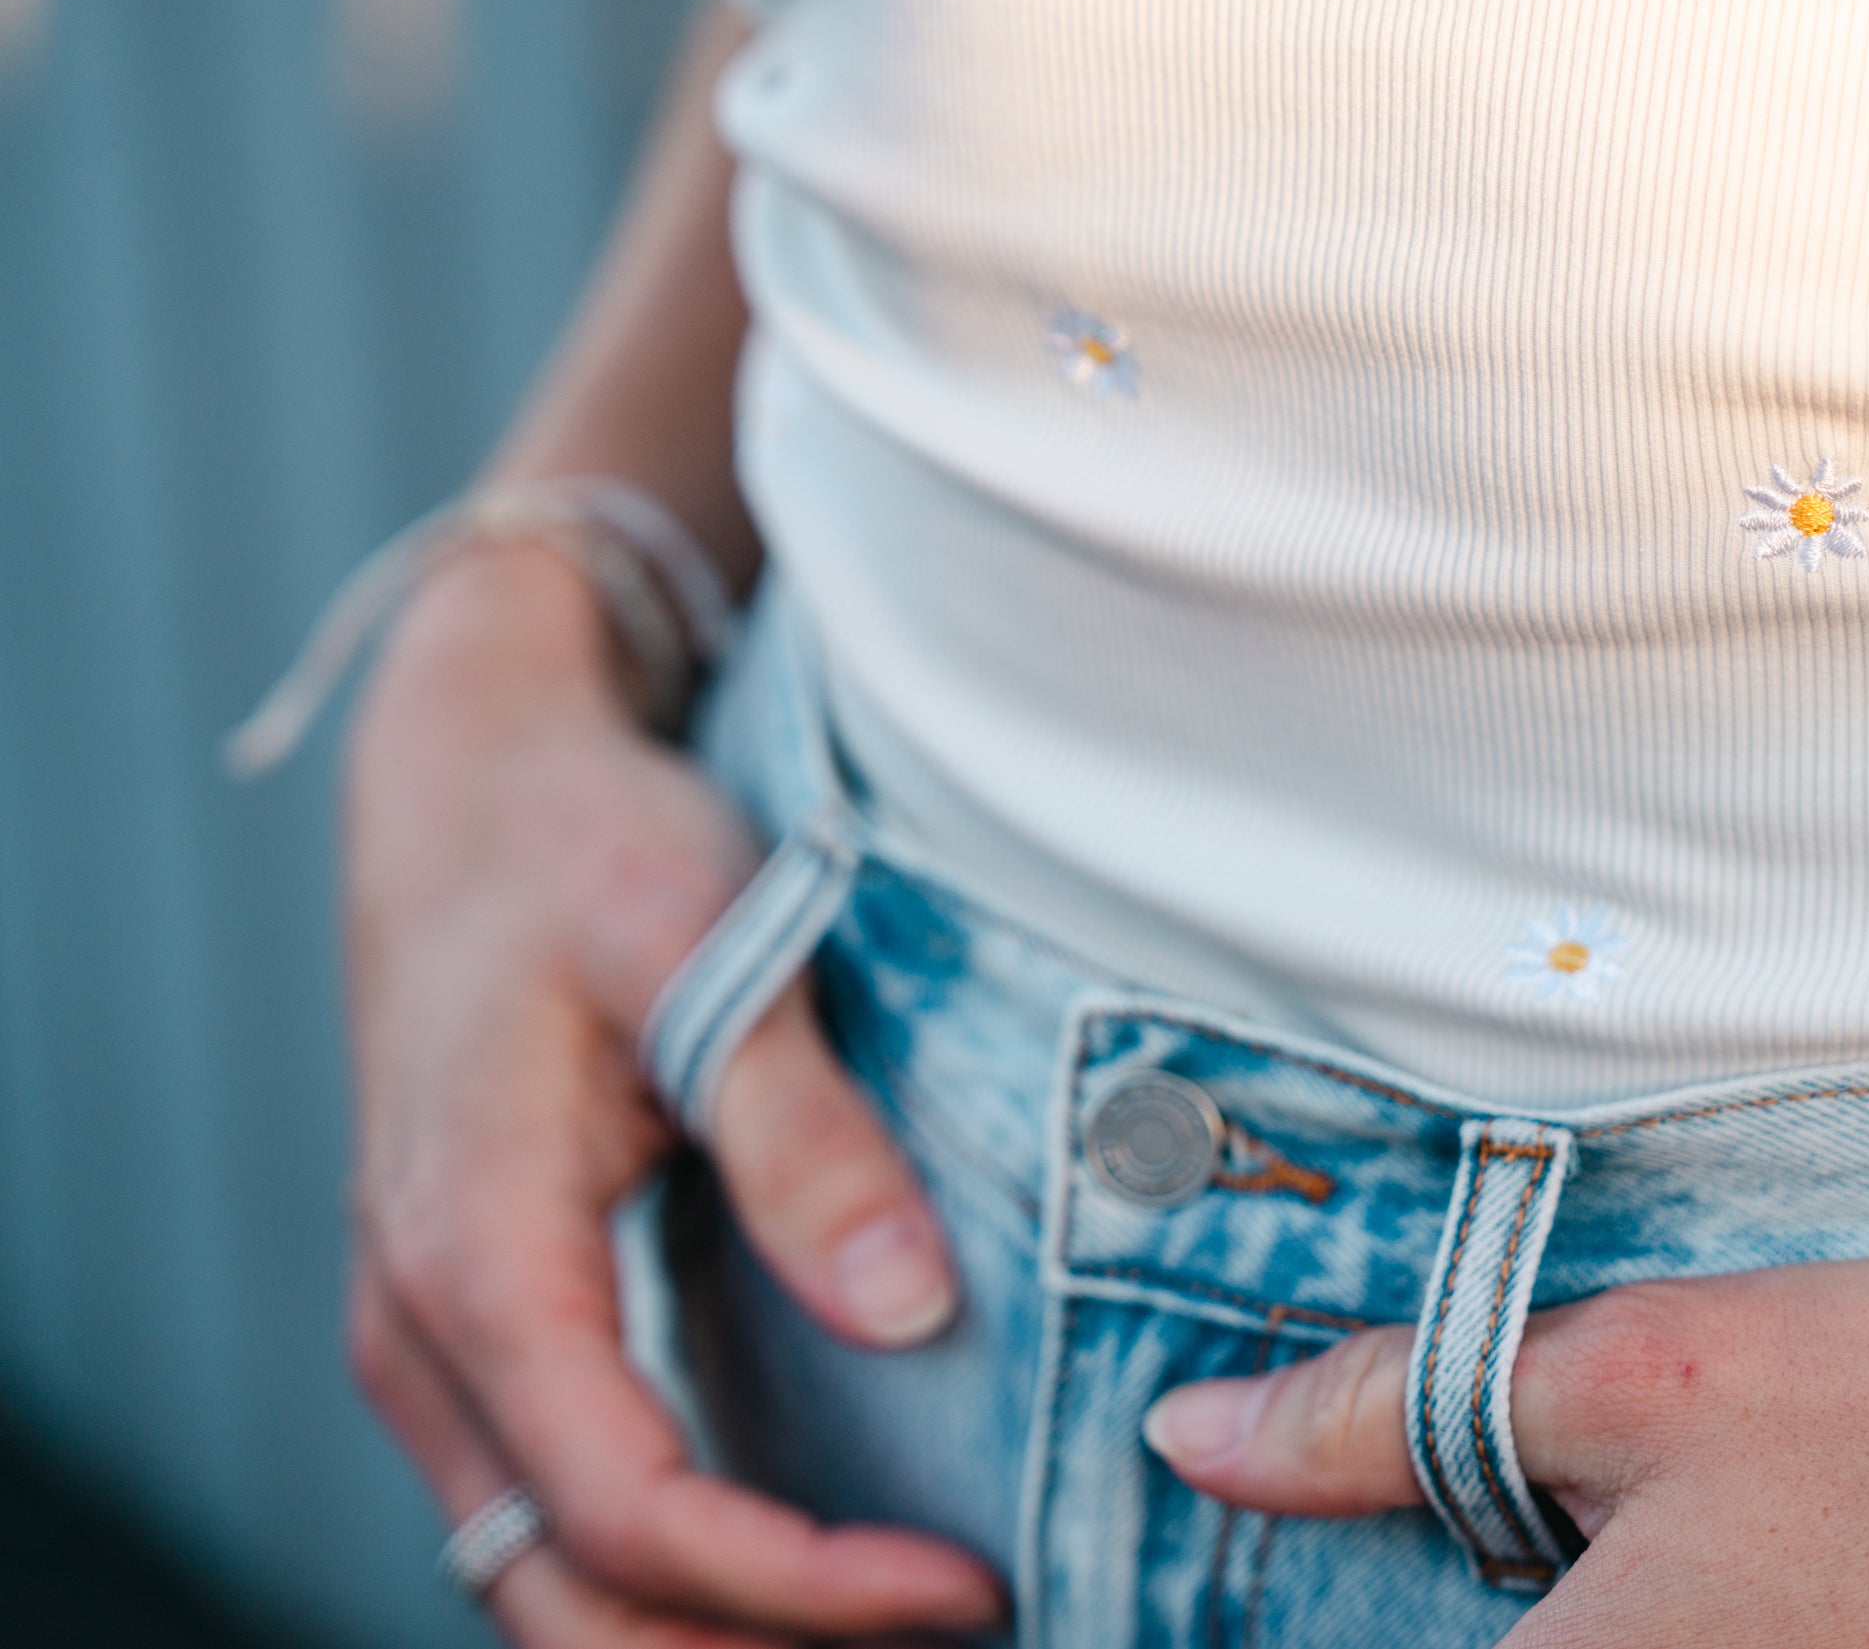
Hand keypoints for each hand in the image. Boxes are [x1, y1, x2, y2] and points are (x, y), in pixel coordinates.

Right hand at [339, 542, 1003, 1645]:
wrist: (470, 781)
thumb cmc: (587, 846)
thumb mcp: (707, 945)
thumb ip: (801, 1130)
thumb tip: (905, 1310)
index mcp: (475, 1254)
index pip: (629, 1511)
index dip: (800, 1584)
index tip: (968, 1584)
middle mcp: (423, 1332)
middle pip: (565, 1594)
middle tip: (960, 1623)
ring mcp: (433, 1342)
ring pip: (540, 1576)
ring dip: (705, 1629)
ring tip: (897, 1610)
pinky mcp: (476, 1328)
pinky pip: (548, 1506)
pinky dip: (665, 1567)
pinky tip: (804, 1550)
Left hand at [1142, 1260, 1868, 1647]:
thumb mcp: (1634, 1373)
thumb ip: (1391, 1412)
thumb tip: (1194, 1432)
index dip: (1275, 1618)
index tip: (1240, 1572)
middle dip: (1420, 1600)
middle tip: (1436, 1510)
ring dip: (1541, 1607)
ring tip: (1591, 1517)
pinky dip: (1616, 1616)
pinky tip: (1659, 1563)